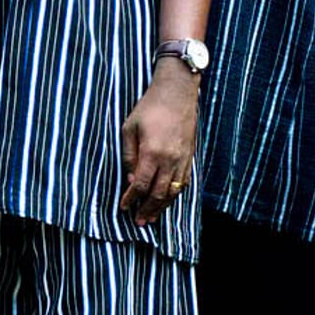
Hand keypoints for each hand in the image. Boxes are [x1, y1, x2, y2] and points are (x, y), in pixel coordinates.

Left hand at [120, 58, 198, 225]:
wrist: (177, 93)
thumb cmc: (149, 108)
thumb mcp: (129, 128)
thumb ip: (128, 155)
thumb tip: (129, 178)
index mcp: (152, 153)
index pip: (140, 184)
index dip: (131, 199)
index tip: (123, 207)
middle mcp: (170, 160)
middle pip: (158, 193)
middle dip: (147, 209)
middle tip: (139, 221)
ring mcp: (183, 159)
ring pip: (173, 191)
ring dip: (162, 206)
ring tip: (152, 217)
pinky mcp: (190, 156)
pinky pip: (184, 183)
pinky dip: (175, 195)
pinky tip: (168, 200)